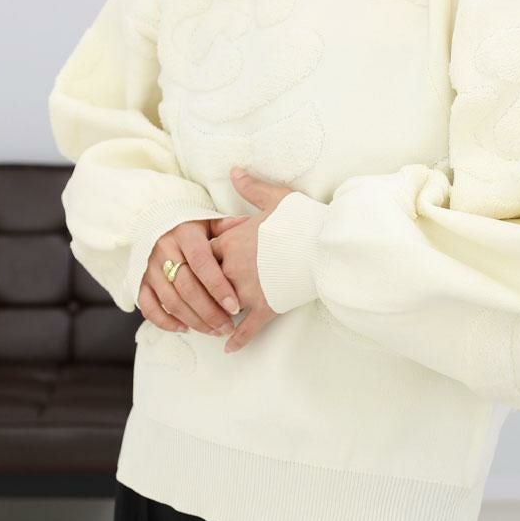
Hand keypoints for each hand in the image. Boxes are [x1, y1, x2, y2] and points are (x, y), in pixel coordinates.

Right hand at [136, 218, 240, 336]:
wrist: (154, 223)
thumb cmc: (190, 227)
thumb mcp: (208, 222)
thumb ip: (226, 227)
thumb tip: (248, 224)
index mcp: (184, 234)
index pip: (202, 263)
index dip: (218, 287)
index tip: (234, 306)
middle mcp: (164, 251)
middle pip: (187, 287)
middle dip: (209, 311)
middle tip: (227, 326)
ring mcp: (150, 268)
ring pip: (171, 301)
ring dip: (194, 320)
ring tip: (214, 331)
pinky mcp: (141, 281)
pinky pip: (148, 306)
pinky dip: (165, 321)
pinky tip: (185, 328)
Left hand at [208, 166, 292, 352]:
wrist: (325, 245)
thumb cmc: (302, 219)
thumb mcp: (276, 197)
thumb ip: (251, 187)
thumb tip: (234, 171)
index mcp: (232, 241)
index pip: (203, 252)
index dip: (200, 257)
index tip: (199, 262)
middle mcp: (233, 268)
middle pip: (204, 283)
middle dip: (199, 290)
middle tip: (194, 297)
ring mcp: (248, 291)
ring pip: (220, 307)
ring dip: (212, 315)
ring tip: (206, 323)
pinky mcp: (266, 308)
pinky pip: (247, 328)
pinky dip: (237, 340)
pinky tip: (228, 348)